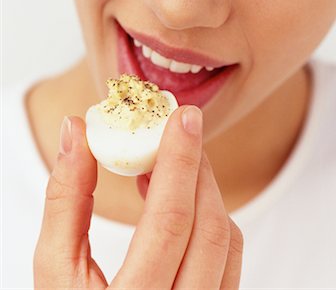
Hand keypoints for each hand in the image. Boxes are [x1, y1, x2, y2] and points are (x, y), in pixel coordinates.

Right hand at [34, 106, 242, 288]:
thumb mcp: (55, 266)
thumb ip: (66, 197)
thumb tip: (76, 132)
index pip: (170, 219)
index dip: (180, 160)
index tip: (183, 117)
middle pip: (208, 225)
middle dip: (197, 167)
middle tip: (180, 131)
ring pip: (227, 240)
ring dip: (206, 190)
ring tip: (172, 166)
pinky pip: (230, 257)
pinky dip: (212, 218)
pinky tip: (181, 203)